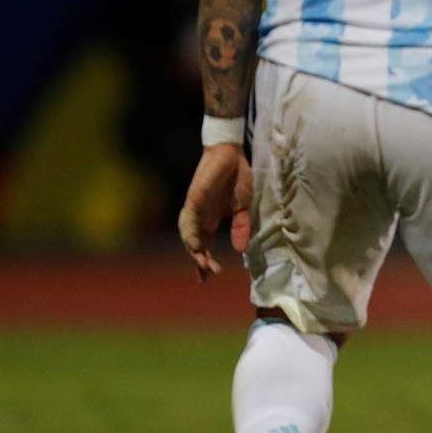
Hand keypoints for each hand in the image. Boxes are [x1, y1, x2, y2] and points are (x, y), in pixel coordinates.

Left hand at [177, 143, 252, 280]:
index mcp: (211, 220)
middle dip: (201, 261)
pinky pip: (188, 219)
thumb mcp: (243, 207)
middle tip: (209, 275)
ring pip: (189, 235)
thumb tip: (241, 250)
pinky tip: (195, 245)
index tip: (208, 278)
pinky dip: (191, 233)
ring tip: (203, 264)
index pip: (204, 246)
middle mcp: (200, 218)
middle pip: (195, 244)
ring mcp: (195, 208)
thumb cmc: (237, 178)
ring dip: (194, 250)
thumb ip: (241, 227)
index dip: (204, 262)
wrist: (231, 154)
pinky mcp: (194, 198)